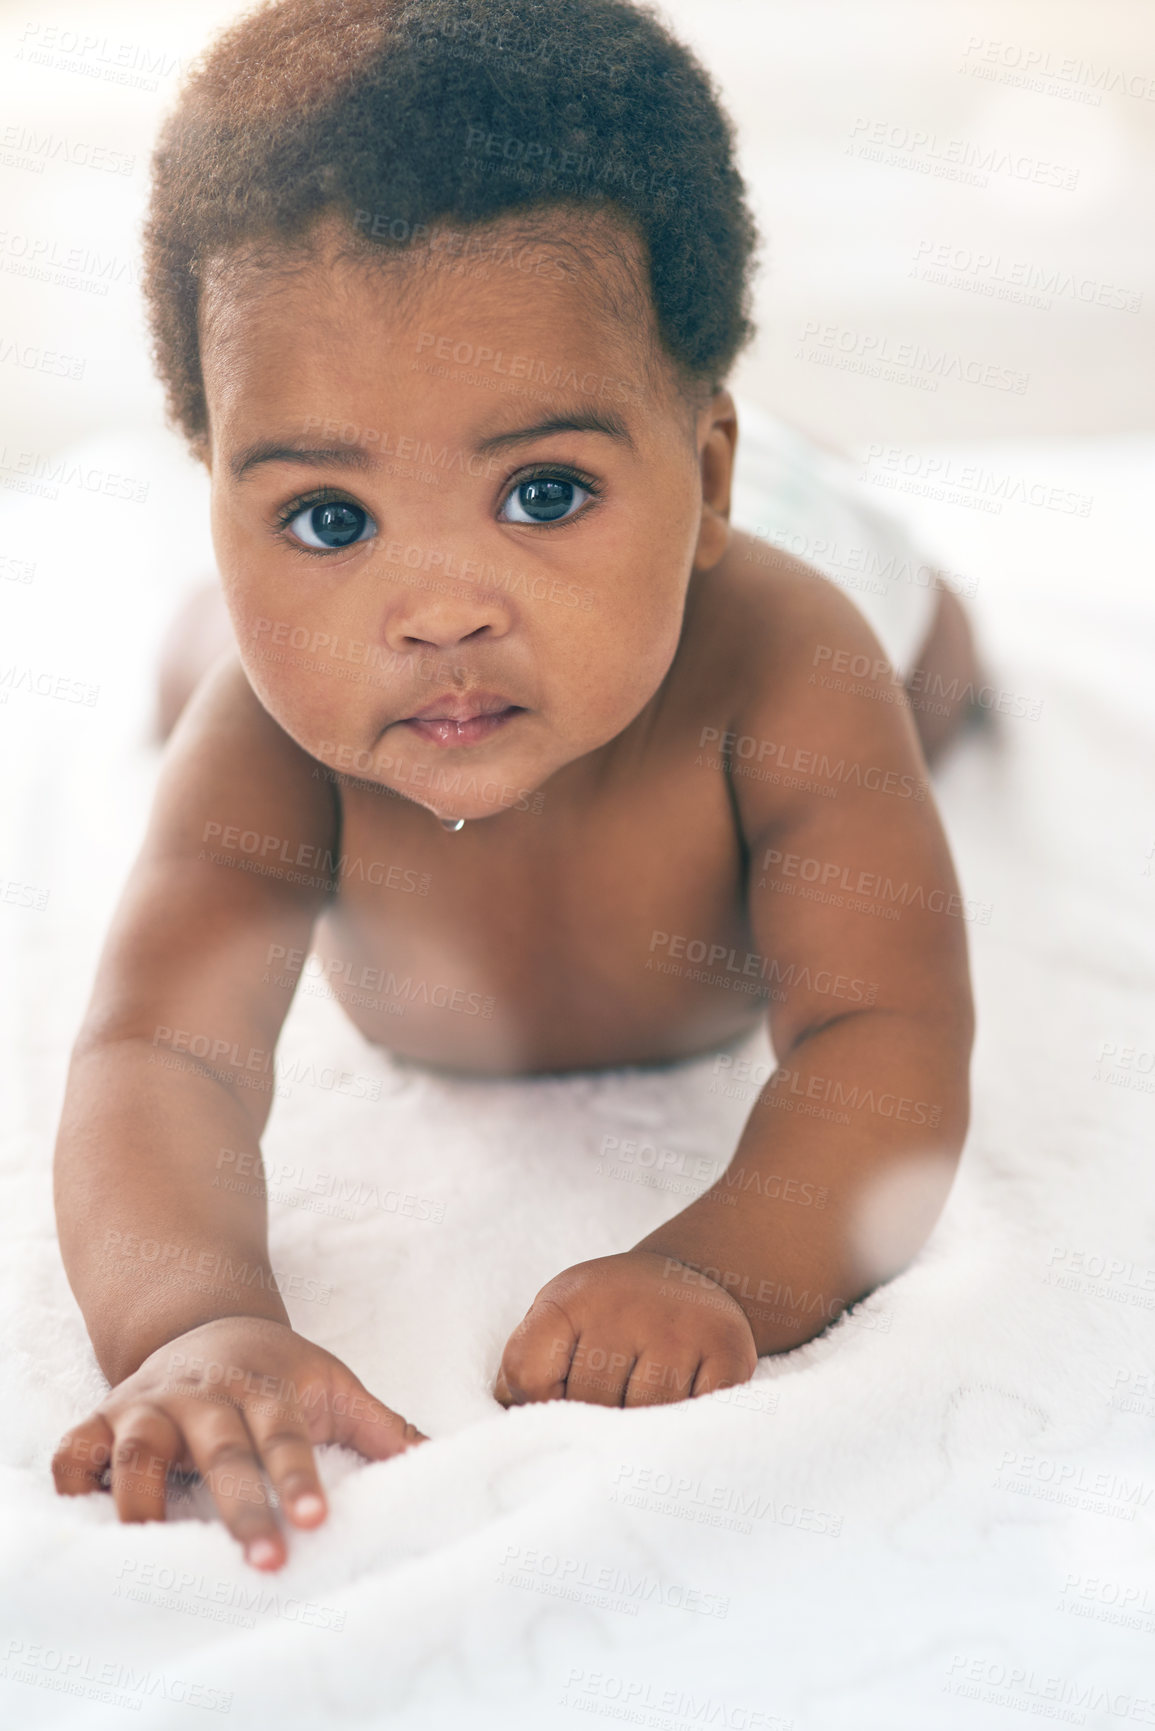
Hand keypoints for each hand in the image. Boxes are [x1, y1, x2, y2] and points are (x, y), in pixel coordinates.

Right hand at [52, 1315, 424, 1568]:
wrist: (204, 1316)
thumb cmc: (279, 1371)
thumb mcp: (334, 1385)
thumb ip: (384, 1427)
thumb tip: (448, 1460)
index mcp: (265, 1389)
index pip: (285, 1435)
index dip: (298, 1476)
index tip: (318, 1518)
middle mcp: (206, 1396)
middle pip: (222, 1451)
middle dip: (241, 1506)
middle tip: (266, 1561)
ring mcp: (151, 1406)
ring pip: (140, 1448)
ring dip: (144, 1497)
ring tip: (151, 1548)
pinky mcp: (105, 1418)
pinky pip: (77, 1447)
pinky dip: (72, 1474)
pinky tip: (81, 1510)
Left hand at [494, 1249, 757, 1409]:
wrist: (690, 1279)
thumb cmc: (610, 1316)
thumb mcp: (558, 1319)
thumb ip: (526, 1369)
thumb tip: (508, 1431)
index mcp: (571, 1298)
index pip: (527, 1374)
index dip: (537, 1401)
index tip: (560, 1395)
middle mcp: (626, 1306)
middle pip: (589, 1404)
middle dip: (595, 1417)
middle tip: (613, 1399)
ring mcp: (680, 1328)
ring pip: (643, 1418)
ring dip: (641, 1427)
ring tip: (644, 1403)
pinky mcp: (729, 1352)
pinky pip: (694, 1419)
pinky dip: (686, 1426)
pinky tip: (682, 1402)